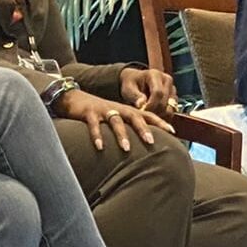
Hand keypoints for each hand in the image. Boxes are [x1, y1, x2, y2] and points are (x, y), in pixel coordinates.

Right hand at [58, 89, 172, 152]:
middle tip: (151, 142)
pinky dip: (97, 136)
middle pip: (134, 116)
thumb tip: (146, 144)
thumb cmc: (99, 112)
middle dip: (143, 129)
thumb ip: (129, 127)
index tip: (173, 131)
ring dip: (121, 135)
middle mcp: (117, 108)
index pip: (147, 115)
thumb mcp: (116, 118)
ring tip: (126, 148)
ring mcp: (103, 110)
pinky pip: (94, 125)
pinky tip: (100, 147)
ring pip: (115, 121)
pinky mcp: (88, 113)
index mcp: (126, 110)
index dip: (160, 122)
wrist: (73, 98)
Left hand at [119, 66, 177, 115]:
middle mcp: (167, 80)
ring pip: (170, 108)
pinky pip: (172, 111)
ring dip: (159, 115)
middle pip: (164, 102)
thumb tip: (141, 104)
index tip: (142, 111)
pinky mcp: (174, 97)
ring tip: (148, 115)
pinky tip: (154, 115)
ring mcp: (172, 89)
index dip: (151, 105)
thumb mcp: (128, 88)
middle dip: (154, 112)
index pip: (158, 92)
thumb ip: (135, 96)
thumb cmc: (131, 84)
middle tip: (143, 115)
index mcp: (155, 74)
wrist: (136, 81)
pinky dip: (164, 116)